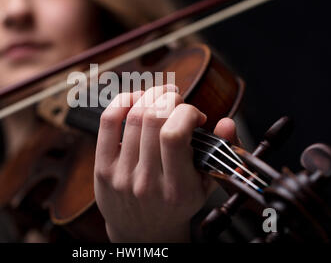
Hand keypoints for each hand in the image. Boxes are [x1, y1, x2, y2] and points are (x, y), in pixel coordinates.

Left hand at [94, 85, 238, 241]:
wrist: (143, 233)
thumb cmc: (176, 204)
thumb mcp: (204, 185)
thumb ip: (218, 151)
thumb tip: (226, 122)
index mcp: (177, 188)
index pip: (174, 135)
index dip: (186, 112)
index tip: (194, 115)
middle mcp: (147, 182)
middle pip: (152, 118)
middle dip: (168, 97)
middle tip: (176, 99)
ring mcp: (122, 175)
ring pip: (133, 116)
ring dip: (150, 96)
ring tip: (160, 98)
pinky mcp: (103, 169)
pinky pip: (107, 122)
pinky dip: (122, 102)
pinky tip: (135, 100)